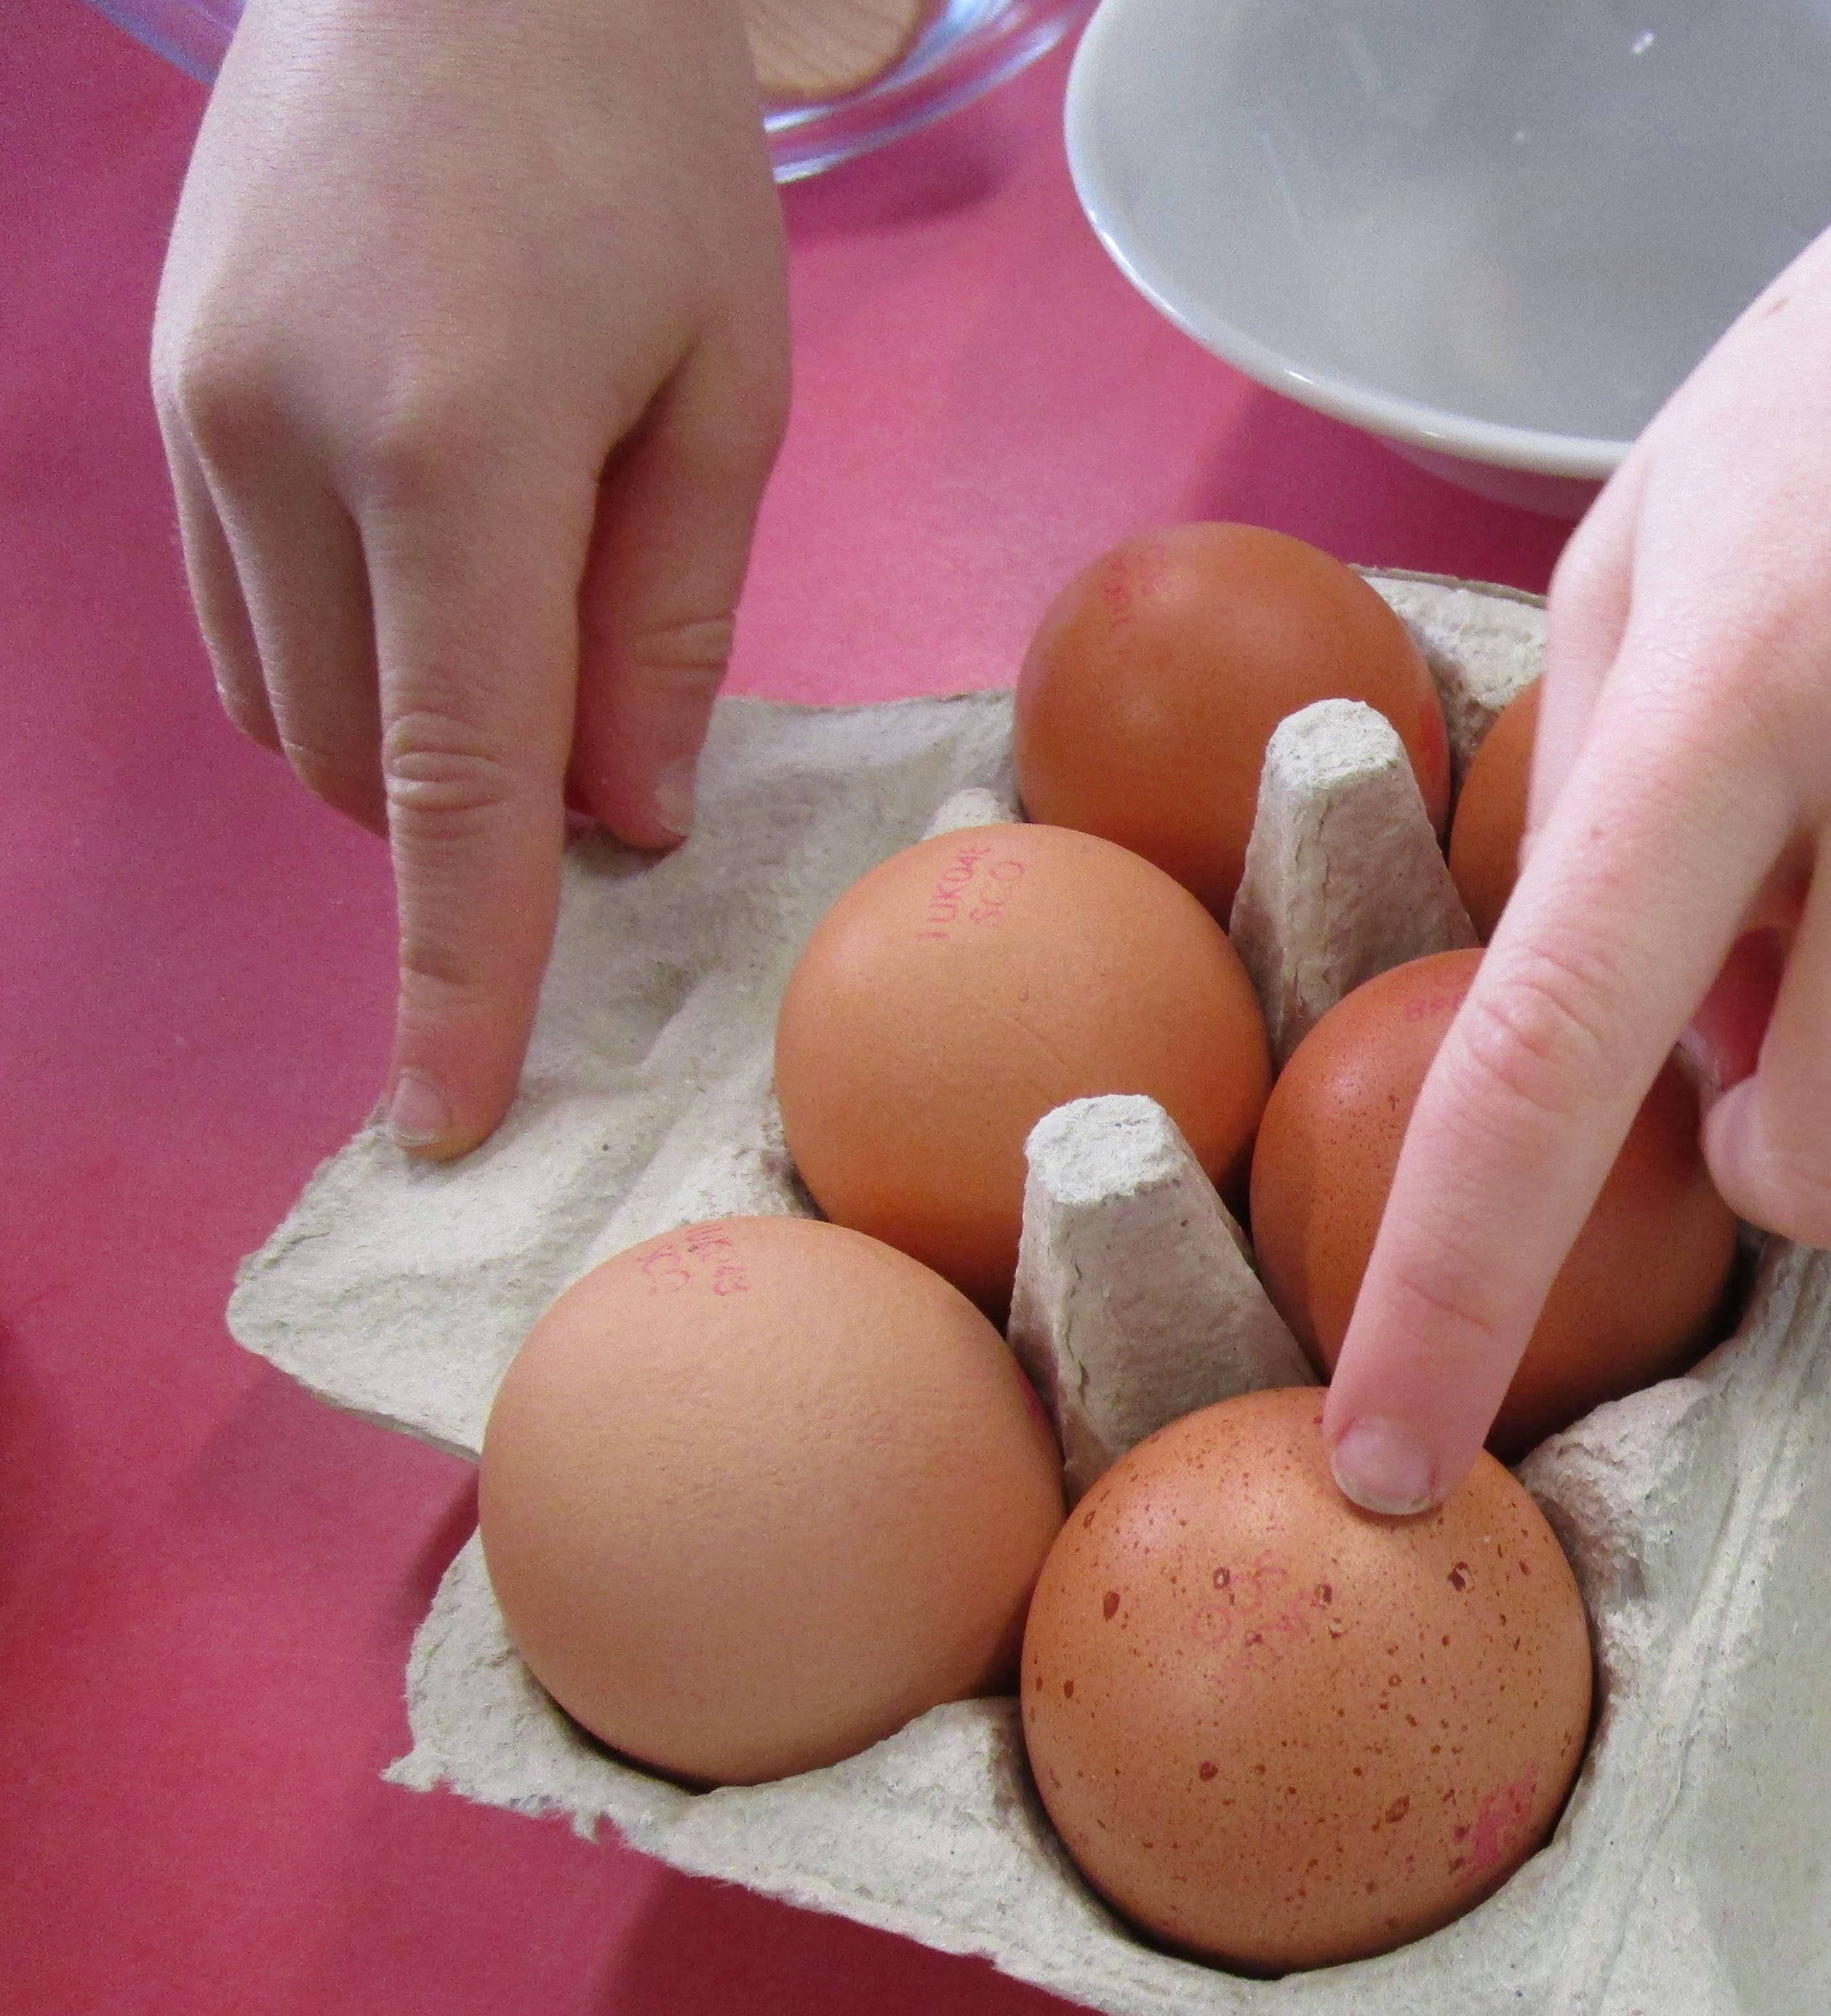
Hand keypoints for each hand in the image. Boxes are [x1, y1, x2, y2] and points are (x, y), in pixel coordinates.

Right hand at [154, 0, 788, 1157]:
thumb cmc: (639, 148)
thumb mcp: (722, 386)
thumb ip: (670, 622)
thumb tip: (624, 824)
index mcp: (453, 446)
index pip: (452, 780)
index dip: (461, 962)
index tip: (455, 1107)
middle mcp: (281, 440)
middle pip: (360, 759)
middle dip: (474, 812)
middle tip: (609, 715)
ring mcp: (192, 413)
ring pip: (283, 705)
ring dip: (402, 737)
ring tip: (527, 592)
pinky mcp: (163, 390)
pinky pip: (237, 614)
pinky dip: (336, 657)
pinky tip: (432, 572)